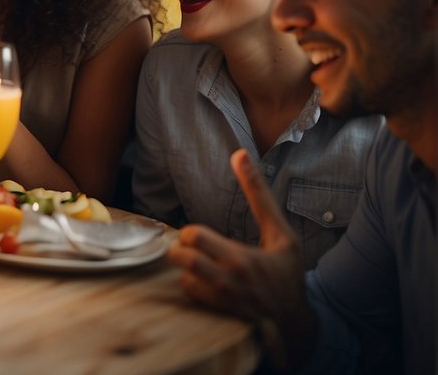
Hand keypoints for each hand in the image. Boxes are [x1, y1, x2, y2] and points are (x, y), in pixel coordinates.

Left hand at [166, 149, 314, 368]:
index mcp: (244, 259)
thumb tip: (240, 154)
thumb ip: (259, 195)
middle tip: (186, 249)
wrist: (297, 323)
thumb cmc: (287, 273)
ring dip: (183, 270)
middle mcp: (232, 281)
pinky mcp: (221, 316)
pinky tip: (200, 283)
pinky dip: (190, 288)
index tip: (195, 235)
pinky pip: (192, 298)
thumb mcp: (282, 234)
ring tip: (192, 265)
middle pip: (184, 258)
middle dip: (179, 250)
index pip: (195, 237)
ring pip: (184, 279)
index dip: (188, 233)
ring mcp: (225, 302)